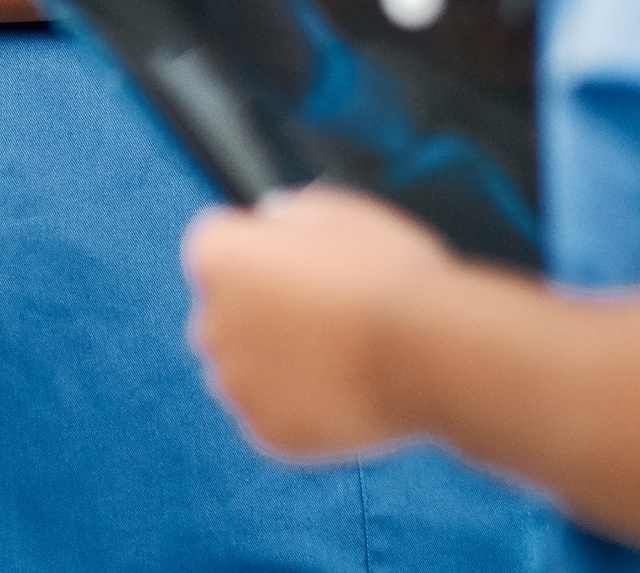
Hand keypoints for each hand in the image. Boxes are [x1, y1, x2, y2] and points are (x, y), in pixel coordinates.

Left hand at [183, 187, 454, 459]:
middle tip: (322, 306)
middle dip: (259, 306)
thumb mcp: (335, 208)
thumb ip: (286, 212)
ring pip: (245, 366)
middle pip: (224, 309)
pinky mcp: (266, 431)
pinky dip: (295, 403)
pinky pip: (271, 412)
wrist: (427, 352)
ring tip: (338, 350)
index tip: (292, 257)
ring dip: (275, 359)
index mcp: (219, 258)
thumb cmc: (386, 273)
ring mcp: (238, 384)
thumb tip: (271, 222)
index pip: (214, 245)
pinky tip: (339, 385)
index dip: (257, 246)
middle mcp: (212, 323)